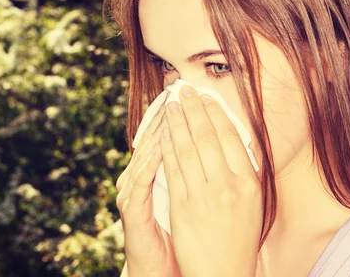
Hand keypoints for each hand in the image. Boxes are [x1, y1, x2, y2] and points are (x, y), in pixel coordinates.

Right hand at [115, 91, 180, 276]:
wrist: (162, 271)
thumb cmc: (182, 236)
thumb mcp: (190, 200)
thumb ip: (196, 173)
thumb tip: (220, 146)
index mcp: (155, 173)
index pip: (167, 138)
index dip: (182, 116)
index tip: (197, 95)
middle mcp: (141, 178)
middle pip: (153, 140)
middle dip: (171, 115)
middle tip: (182, 91)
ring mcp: (132, 193)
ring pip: (143, 156)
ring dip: (158, 132)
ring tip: (173, 110)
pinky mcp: (130, 210)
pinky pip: (139, 184)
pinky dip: (149, 165)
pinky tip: (160, 148)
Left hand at [159, 85, 262, 276]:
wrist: (223, 273)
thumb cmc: (239, 237)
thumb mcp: (254, 203)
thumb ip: (246, 171)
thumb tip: (237, 139)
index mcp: (249, 182)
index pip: (231, 137)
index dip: (216, 114)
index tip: (207, 98)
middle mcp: (229, 186)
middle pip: (208, 138)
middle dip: (194, 110)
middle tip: (185, 90)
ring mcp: (205, 196)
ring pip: (188, 149)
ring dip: (177, 123)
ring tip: (171, 105)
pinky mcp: (183, 207)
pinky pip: (173, 170)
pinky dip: (167, 149)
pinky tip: (163, 134)